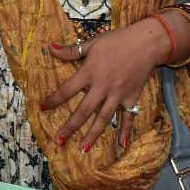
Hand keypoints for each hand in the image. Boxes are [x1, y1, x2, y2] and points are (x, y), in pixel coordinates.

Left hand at [39, 19, 170, 153]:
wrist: (147, 43)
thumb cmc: (117, 40)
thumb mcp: (93, 43)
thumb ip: (71, 50)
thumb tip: (50, 47)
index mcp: (89, 73)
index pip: (67, 90)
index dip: (54, 100)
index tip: (42, 109)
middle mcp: (102, 87)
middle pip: (83, 111)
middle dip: (70, 127)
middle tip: (59, 141)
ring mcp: (117, 95)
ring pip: (103, 118)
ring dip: (93, 134)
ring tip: (83, 149)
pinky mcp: (131, 98)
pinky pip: (128, 117)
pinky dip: (126, 131)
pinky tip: (122, 144)